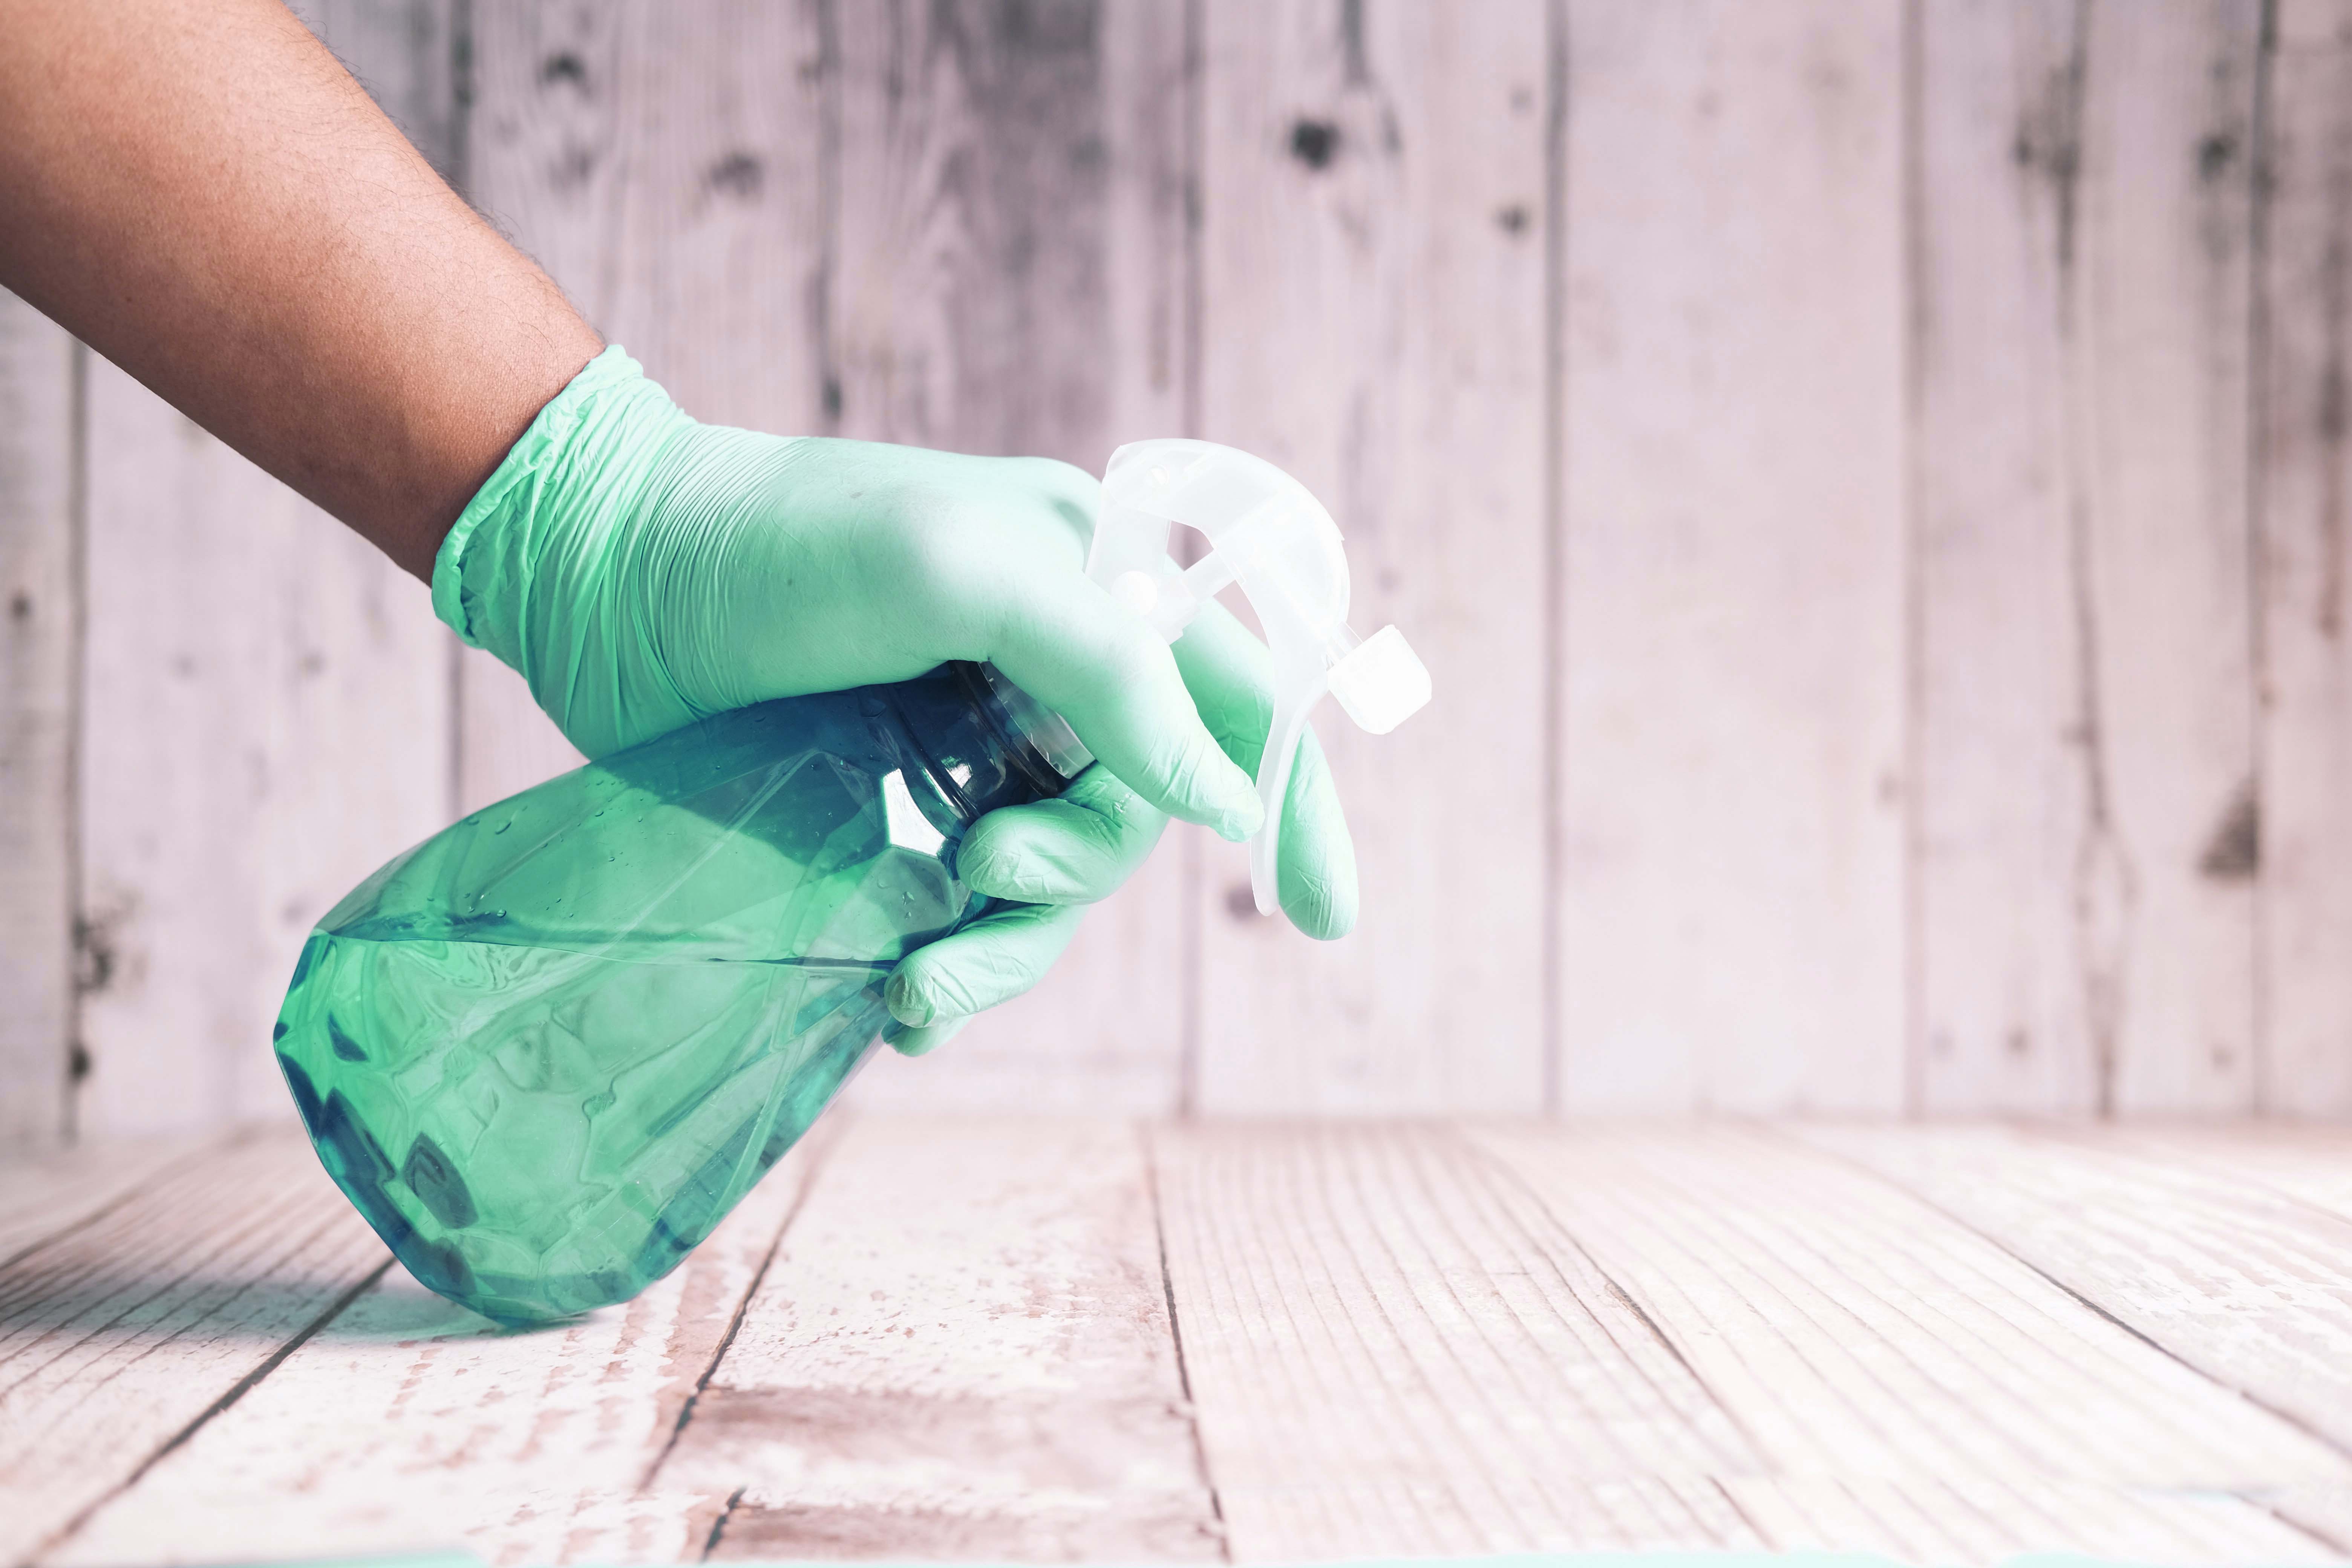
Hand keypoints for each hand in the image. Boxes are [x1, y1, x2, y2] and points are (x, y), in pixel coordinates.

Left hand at [438, 350, 1355, 1053]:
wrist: (603, 577)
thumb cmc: (782, 547)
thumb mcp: (964, 569)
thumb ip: (1113, 666)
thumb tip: (1228, 799)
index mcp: (1095, 585)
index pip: (1237, 699)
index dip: (1292, 803)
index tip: (1325, 915)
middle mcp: (1050, 667)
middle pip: (1136, 815)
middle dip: (1073, 873)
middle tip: (980, 876)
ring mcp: (971, 743)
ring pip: (1051, 883)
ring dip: (1003, 950)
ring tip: (915, 988)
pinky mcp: (892, 807)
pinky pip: (965, 913)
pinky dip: (951, 970)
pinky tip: (900, 1008)